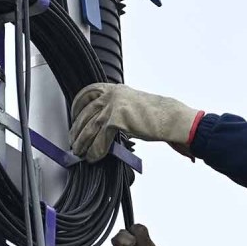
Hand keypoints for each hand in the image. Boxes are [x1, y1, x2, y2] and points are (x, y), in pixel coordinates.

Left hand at [71, 83, 202, 161]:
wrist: (172, 119)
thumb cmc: (156, 116)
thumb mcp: (131, 107)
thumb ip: (115, 112)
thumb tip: (101, 126)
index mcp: (115, 89)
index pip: (87, 93)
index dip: (77, 106)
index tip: (73, 117)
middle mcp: (112, 94)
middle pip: (86, 113)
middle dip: (77, 130)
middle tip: (74, 142)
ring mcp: (114, 106)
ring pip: (90, 127)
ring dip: (83, 142)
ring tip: (80, 152)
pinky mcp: (118, 119)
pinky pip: (101, 138)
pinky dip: (96, 150)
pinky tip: (94, 156)